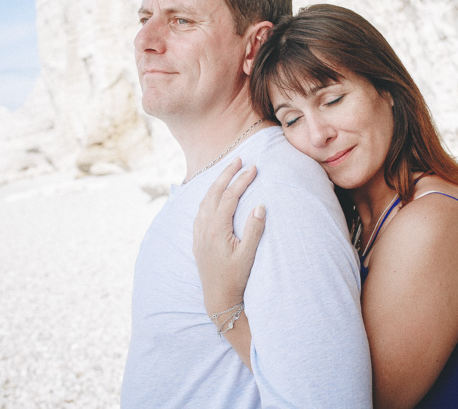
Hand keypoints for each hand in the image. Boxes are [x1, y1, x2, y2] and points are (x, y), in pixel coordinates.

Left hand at [193, 157, 265, 316]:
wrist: (217, 298)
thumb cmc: (236, 278)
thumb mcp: (248, 256)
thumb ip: (254, 230)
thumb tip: (260, 206)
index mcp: (216, 230)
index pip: (229, 197)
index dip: (241, 180)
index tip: (253, 167)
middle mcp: (204, 228)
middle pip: (213, 192)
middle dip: (226, 174)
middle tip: (239, 159)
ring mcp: (198, 233)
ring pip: (205, 199)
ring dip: (216, 182)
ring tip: (228, 170)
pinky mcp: (197, 238)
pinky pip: (201, 209)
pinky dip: (209, 195)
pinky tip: (215, 193)